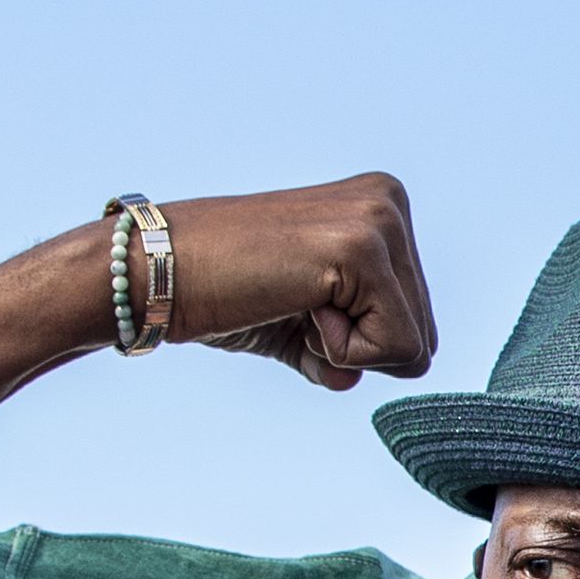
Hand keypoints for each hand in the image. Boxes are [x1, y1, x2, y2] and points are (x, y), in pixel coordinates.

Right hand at [153, 173, 438, 390]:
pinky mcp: (360, 248)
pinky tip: (294, 303)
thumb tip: (370, 376)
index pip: (416, 322)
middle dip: (356, 349)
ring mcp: (378, 221)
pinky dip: (340, 352)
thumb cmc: (224, 293)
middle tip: (289, 303)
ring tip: (289, 299)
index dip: (355, 341)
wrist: (156, 273)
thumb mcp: (306, 322)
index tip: (297, 301)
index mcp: (382, 209)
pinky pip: (394, 349)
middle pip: (423, 337)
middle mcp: (389, 202)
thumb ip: (352, 348)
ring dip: (347, 351)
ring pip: (413, 347)